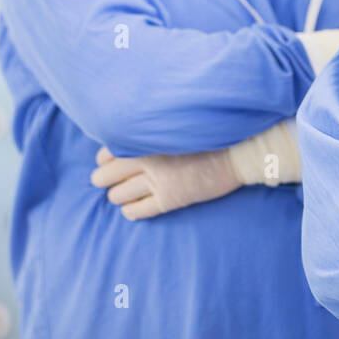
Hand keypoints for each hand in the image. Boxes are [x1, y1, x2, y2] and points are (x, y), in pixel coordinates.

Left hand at [91, 146, 240, 219]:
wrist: (236, 152)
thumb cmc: (207, 135)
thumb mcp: (175, 127)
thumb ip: (151, 133)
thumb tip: (128, 140)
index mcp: (148, 139)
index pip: (108, 152)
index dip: (103, 160)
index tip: (105, 162)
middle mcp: (149, 161)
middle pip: (108, 175)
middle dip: (102, 179)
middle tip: (103, 181)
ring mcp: (159, 182)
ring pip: (120, 194)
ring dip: (116, 195)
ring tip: (118, 194)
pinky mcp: (170, 200)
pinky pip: (138, 210)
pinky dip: (129, 211)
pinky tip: (130, 209)